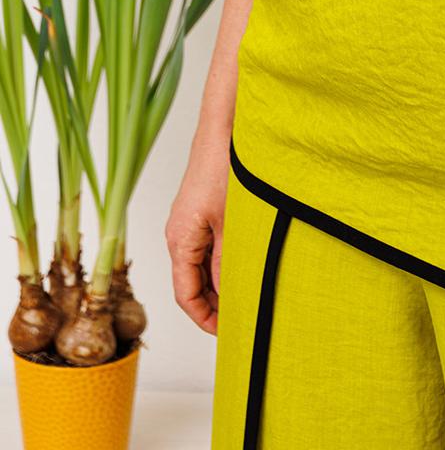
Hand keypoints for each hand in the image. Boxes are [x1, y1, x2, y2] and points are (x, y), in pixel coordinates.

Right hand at [165, 128, 230, 334]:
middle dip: (216, 303)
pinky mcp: (203, 209)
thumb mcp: (231, 223)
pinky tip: (247, 262)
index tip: (229, 332)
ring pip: (203, 265)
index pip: (186, 295)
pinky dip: (225, 260)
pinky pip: (209, 245)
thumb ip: (228, 263)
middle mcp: (180, 234)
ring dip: (223, 281)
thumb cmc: (225, 167)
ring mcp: (191, 221)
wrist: (225, 126)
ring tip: (250, 293)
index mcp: (180, 241)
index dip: (206, 318)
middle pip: (193, 283)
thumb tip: (230, 298)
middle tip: (245, 317)